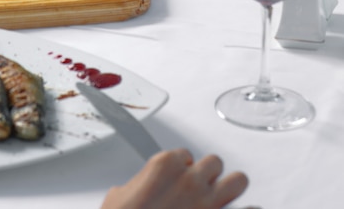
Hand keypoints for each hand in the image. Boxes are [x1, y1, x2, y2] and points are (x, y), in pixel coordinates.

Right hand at [100, 149, 248, 208]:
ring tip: (224, 198)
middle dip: (208, 175)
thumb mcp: (120, 195)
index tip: (178, 180)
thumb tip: (143, 190)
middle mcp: (190, 180)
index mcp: (164, 165)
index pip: (184, 154)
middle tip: (201, 188)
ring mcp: (208, 203)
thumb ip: (140, 184)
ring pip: (238, 181)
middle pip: (214, 163)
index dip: (181, 169)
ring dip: (231, 188)